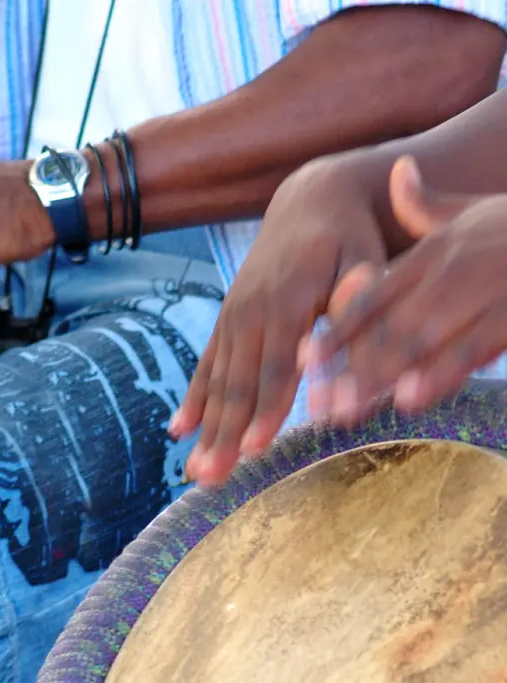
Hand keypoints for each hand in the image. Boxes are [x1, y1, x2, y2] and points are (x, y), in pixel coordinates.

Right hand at [169, 155, 385, 485]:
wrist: (310, 201)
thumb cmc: (349, 238)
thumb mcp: (364, 258)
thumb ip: (356, 299)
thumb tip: (350, 334)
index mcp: (288, 300)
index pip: (276, 365)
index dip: (265, 409)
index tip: (255, 448)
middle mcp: (251, 311)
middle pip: (237, 383)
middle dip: (223, 434)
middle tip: (210, 478)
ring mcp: (233, 316)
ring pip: (218, 381)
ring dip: (206, 429)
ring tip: (195, 473)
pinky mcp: (227, 320)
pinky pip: (206, 365)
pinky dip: (194, 399)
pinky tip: (179, 431)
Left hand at [302, 156, 499, 420]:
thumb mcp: (472, 211)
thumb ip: (427, 205)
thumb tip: (398, 170)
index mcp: (431, 253)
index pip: (372, 296)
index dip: (338, 330)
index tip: (305, 359)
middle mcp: (448, 272)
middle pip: (387, 327)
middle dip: (349, 368)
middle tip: (317, 404)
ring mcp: (479, 294)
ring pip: (420, 342)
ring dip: (381, 378)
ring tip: (348, 409)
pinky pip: (470, 350)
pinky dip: (439, 374)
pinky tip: (411, 398)